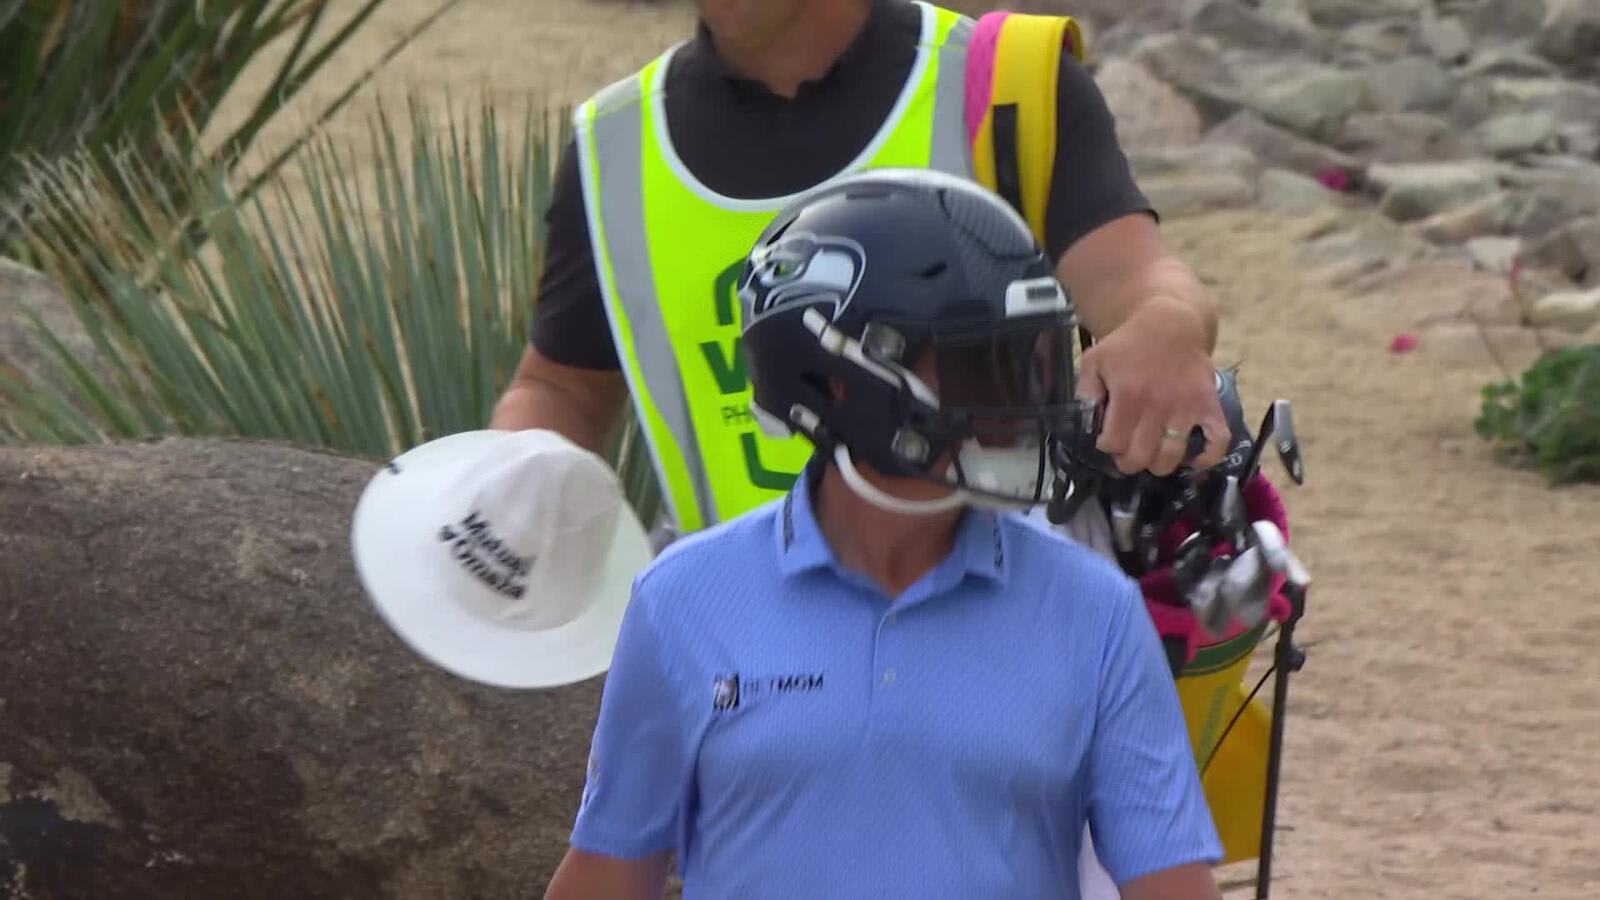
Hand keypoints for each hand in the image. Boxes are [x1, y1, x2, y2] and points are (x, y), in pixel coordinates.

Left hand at [1075, 297, 1228, 475]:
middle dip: (1128, 462)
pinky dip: (1208, 457)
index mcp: (1128, 394)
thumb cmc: (1129, 344)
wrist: (1170, 324)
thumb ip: (1085, 391)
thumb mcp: (1095, 360)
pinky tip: (1192, 458)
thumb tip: (1087, 422)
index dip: (1107, 447)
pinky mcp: (1209, 405)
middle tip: (1127, 454)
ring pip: (1171, 456)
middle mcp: (1158, 405)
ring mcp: (1187, 407)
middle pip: (1140, 457)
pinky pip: (1218, 440)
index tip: (1108, 439)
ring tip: (1152, 456)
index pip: (1113, 443)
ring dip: (1158, 465)